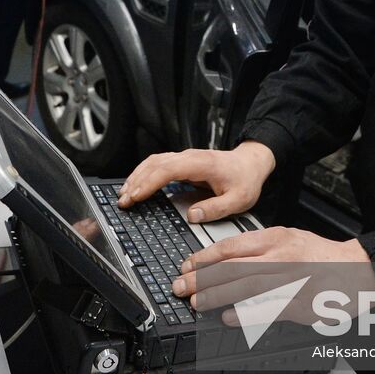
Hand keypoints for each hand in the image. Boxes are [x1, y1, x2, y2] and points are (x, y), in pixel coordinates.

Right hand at [117, 141, 275, 221]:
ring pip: (154, 161)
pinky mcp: (183, 162)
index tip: (136, 196)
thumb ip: (216, 208)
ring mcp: (185, 157)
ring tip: (124, 194)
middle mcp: (190, 157)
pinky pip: (158, 164)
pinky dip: (144, 173)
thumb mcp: (238, 199)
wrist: (251, 163)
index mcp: (201, 164)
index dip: (149, 182)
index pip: (168, 169)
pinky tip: (137, 185)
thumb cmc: (245, 180)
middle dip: (136, 181)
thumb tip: (193, 216)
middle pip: (155, 164)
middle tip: (123, 201)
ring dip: (137, 176)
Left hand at [171, 227, 374, 325]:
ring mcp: (292, 281)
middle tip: (181, 287)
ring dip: (217, 296)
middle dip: (202, 278)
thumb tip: (223, 258)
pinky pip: (268, 310)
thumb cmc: (321, 255)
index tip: (187, 266)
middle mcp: (282, 257)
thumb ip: (259, 246)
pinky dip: (245, 314)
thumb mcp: (289, 238)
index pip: (232, 245)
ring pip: (246, 287)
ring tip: (197, 302)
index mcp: (277, 238)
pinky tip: (227, 317)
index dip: (204, 257)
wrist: (359, 269)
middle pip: (233, 267)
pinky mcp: (301, 304)